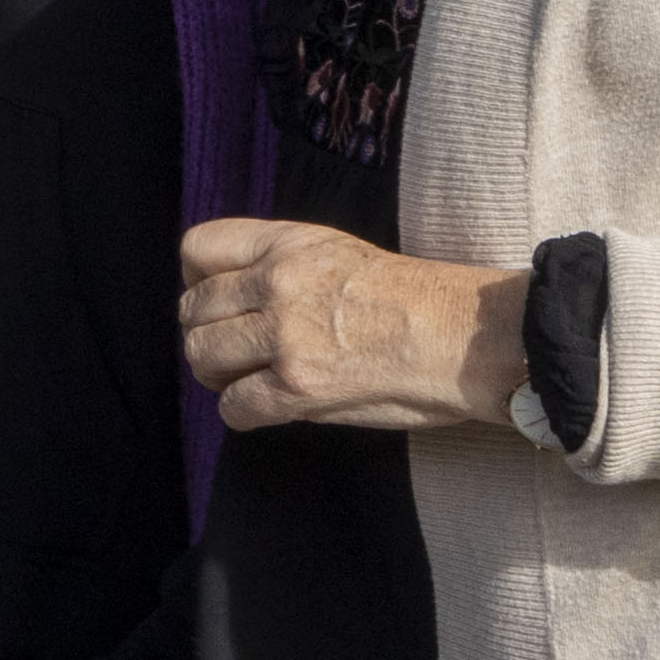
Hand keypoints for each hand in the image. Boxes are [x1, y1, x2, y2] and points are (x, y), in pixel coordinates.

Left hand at [181, 218, 531, 433]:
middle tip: (228, 352)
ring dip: (216, 374)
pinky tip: (262, 411)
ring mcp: (285, 336)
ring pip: (202, 355)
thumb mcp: (340, 254)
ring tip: (241, 380)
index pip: (199, 247)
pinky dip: (241, 413)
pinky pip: (235, 406)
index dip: (194, 277)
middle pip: (193, 309)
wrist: (467, 337)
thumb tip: (237, 298)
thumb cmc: (419, 299)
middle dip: (205, 333)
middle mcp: (278, 284)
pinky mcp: (298, 387)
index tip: (213, 299)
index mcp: (289, 245)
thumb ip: (284, 268)